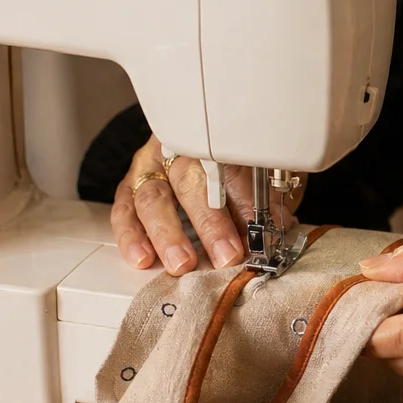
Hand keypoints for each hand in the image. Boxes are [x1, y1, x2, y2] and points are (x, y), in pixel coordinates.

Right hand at [111, 136, 304, 274]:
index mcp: (218, 139)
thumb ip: (267, 198)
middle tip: (226, 255)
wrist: (200, 145)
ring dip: (168, 234)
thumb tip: (277, 227)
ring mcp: (150, 166)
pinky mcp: (130, 186)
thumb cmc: (237, 167)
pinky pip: (124, 210)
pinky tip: (142, 257)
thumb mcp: (263, 175)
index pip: (231, 169)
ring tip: (181, 263)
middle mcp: (179, 149)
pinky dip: (131, 235)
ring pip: (153, 197)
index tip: (258, 234)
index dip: (245, 204)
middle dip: (210, 223)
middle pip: (190, 182)